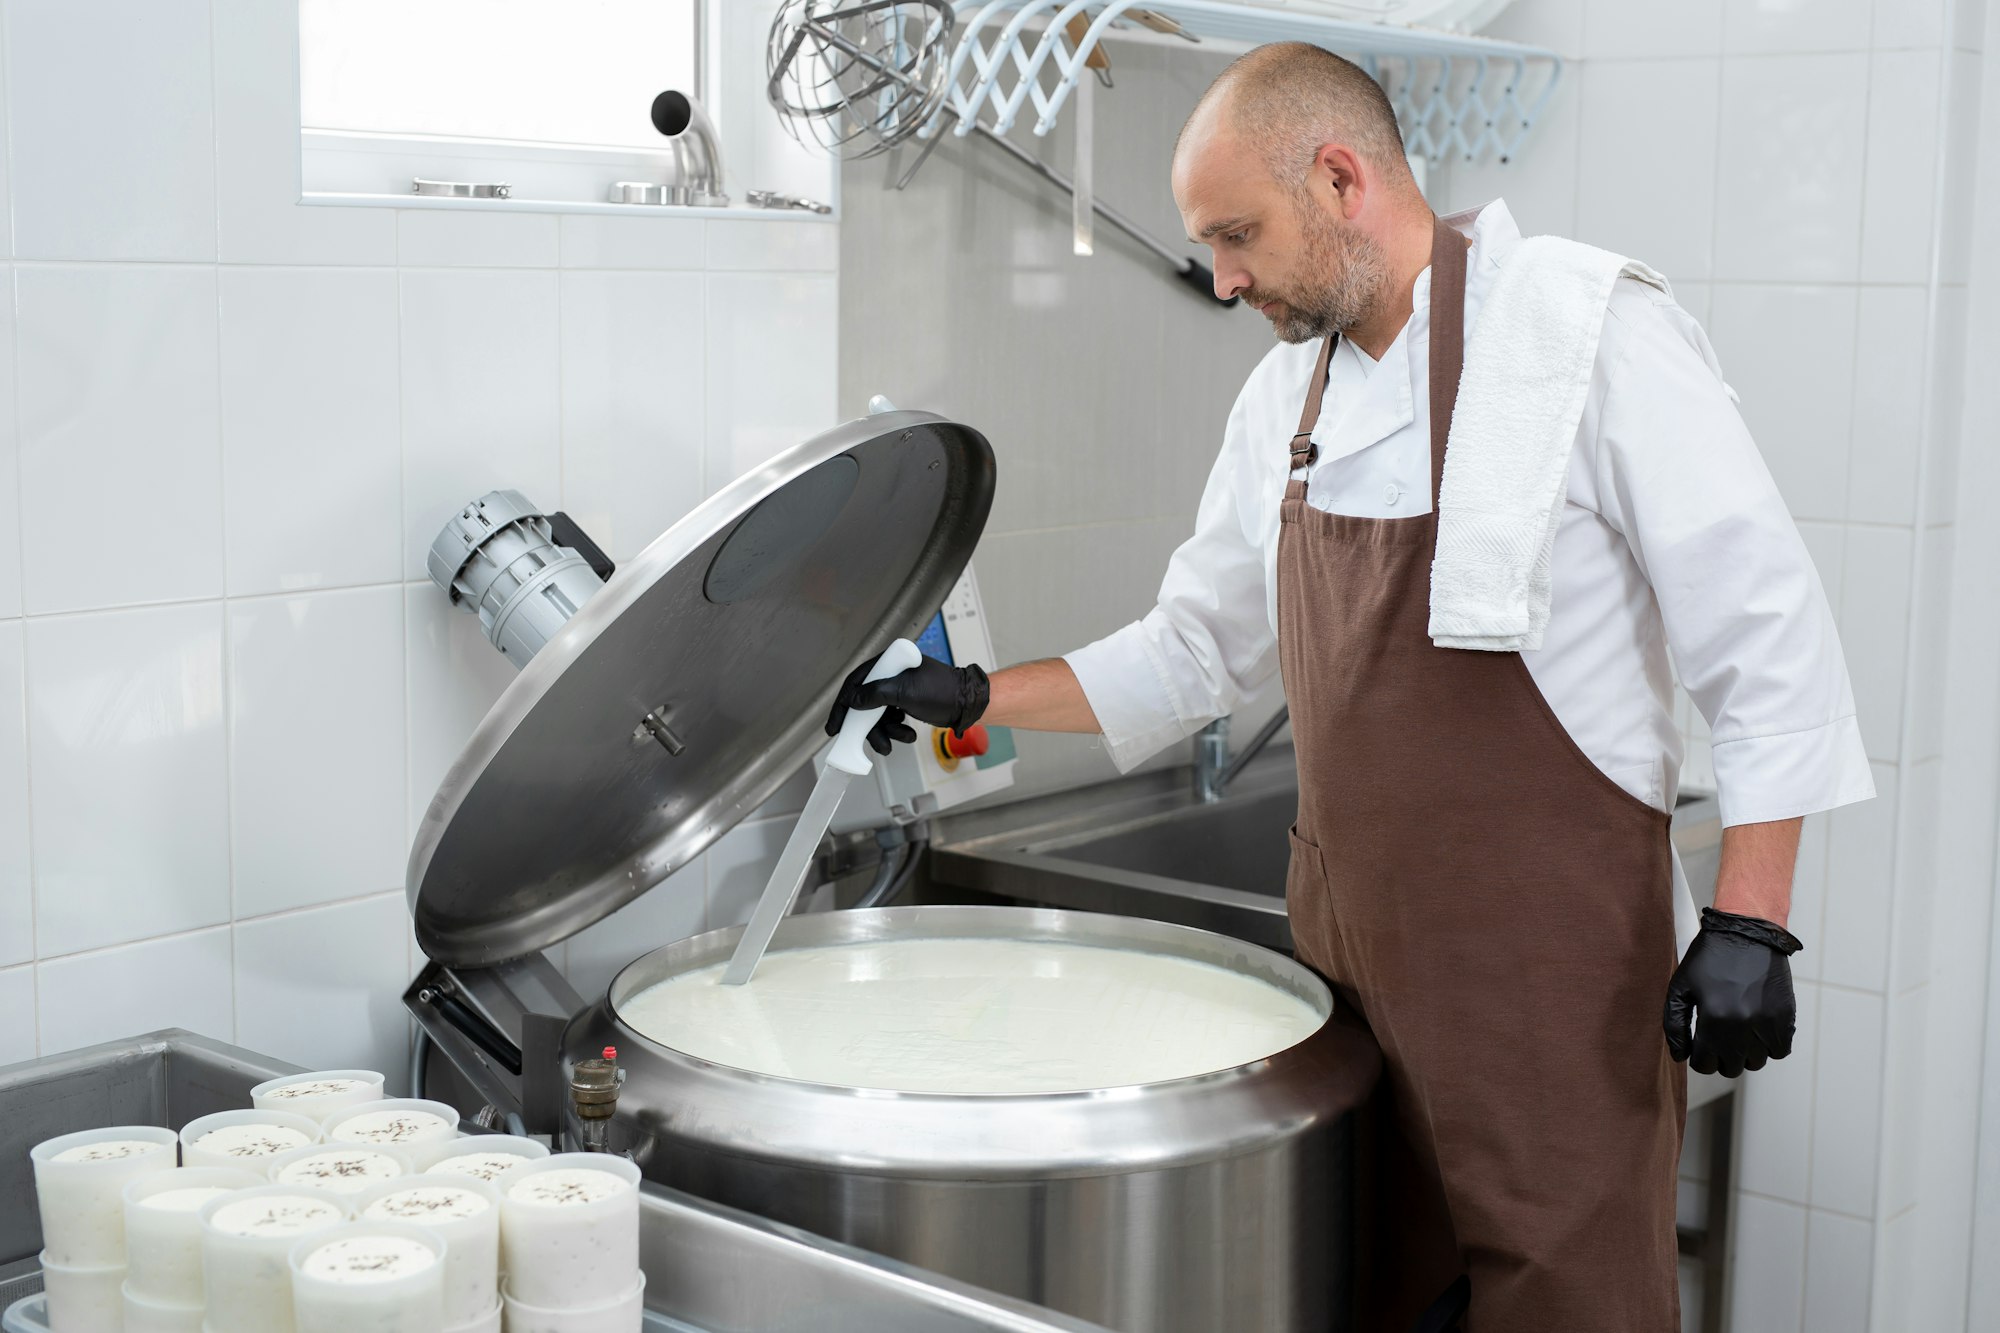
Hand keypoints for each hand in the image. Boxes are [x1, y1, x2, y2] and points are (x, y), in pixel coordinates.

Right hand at [824, 653, 989, 756]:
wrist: (969, 704)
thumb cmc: (943, 692)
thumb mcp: (905, 692)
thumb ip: (875, 694)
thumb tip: (852, 700)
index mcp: (889, 662)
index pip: (855, 683)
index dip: (843, 705)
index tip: (835, 726)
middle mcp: (890, 673)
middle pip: (865, 703)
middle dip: (869, 727)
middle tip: (871, 743)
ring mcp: (898, 688)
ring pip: (877, 715)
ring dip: (886, 732)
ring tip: (901, 739)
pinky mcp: (905, 701)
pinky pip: (890, 719)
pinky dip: (895, 730)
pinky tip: (907, 734)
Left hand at [1663, 907, 1802, 1076]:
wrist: (1748, 931)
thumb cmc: (1711, 956)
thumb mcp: (1680, 986)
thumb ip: (1674, 1024)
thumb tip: (1679, 1055)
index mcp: (1714, 1017)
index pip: (1705, 1063)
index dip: (1698, 1059)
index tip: (1699, 1049)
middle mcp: (1743, 1024)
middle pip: (1731, 1067)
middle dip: (1719, 1059)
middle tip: (1716, 1041)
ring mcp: (1768, 1022)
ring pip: (1756, 1061)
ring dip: (1744, 1054)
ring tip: (1736, 1033)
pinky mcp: (1786, 1016)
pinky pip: (1780, 1050)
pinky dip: (1768, 1047)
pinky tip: (1756, 1031)